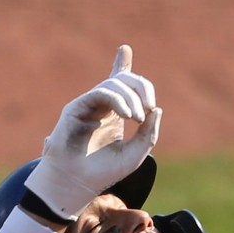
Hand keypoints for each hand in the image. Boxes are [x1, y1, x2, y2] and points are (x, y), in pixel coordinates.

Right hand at [24, 45, 162, 220]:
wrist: (78, 183)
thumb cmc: (104, 172)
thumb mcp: (135, 153)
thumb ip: (148, 133)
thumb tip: (157, 109)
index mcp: (113, 113)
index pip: (118, 84)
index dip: (121, 64)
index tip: (124, 49)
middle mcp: (101, 105)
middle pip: (124, 80)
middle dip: (142, 87)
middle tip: (150, 108)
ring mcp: (88, 104)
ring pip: (114, 85)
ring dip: (132, 99)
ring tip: (137, 118)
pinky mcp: (76, 107)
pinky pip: (101, 93)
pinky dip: (119, 100)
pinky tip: (128, 115)